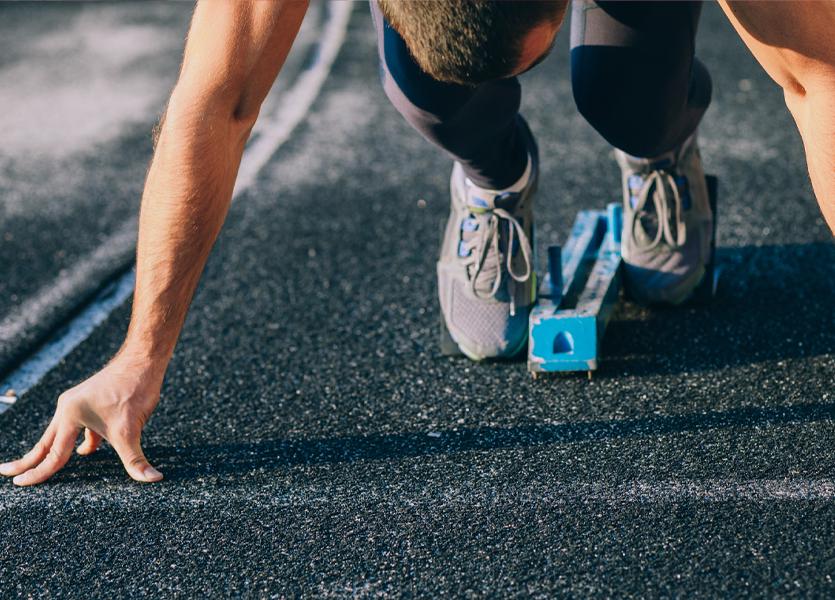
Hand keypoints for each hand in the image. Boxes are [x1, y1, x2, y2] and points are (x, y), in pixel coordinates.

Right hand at [0, 354, 164, 485]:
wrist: (144, 360)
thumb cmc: (134, 391)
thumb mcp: (132, 430)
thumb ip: (136, 460)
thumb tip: (153, 479)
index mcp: (70, 415)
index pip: (53, 453)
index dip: (38, 472)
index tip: (19, 483)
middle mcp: (69, 407)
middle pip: (46, 442)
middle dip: (28, 460)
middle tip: (6, 472)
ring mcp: (79, 402)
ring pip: (64, 434)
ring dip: (56, 451)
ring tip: (40, 466)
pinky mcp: (92, 401)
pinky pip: (81, 426)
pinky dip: (83, 440)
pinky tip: (88, 450)